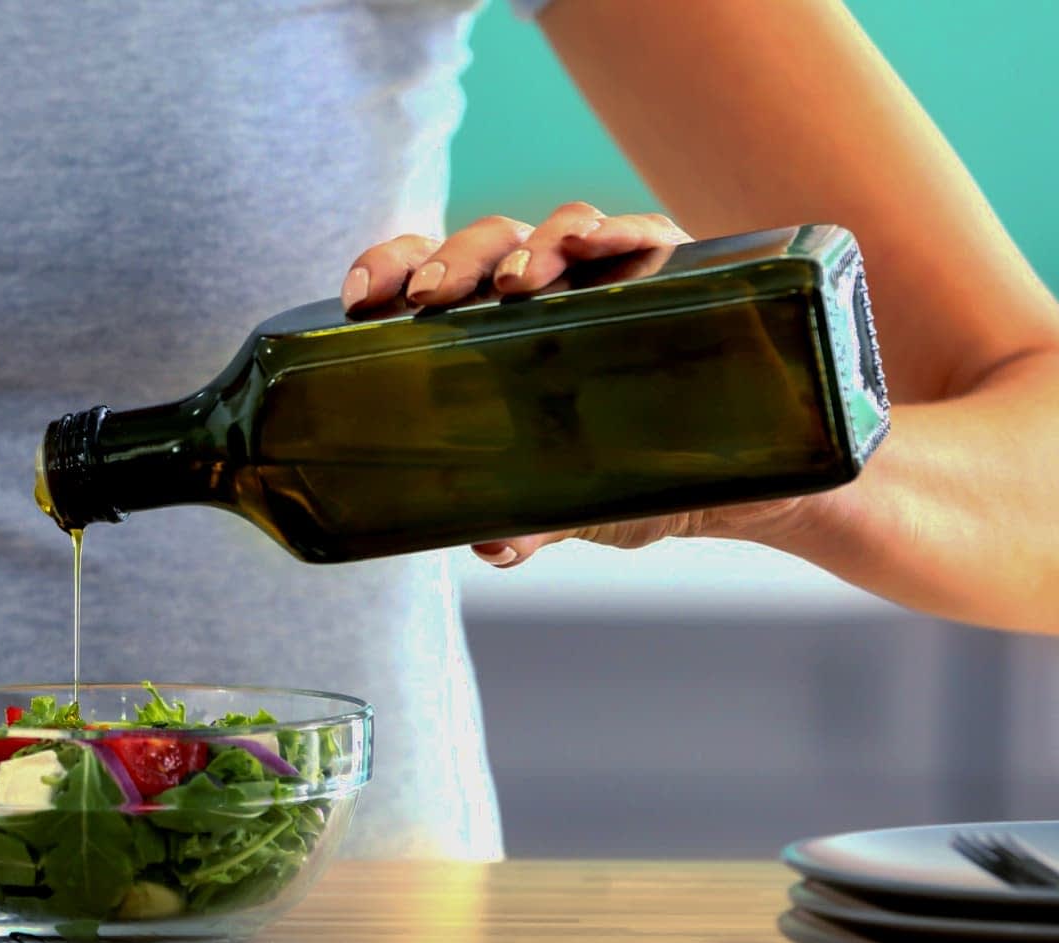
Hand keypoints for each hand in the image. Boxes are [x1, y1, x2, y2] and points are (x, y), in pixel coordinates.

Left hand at [341, 202, 809, 568]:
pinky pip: (648, 235)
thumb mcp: (578, 507)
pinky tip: (596, 241)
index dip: (390, 268)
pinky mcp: (682, 271)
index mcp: (499, 326)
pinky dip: (620, 230)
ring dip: (532, 246)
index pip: (429, 275)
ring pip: (559, 231)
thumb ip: (533, 522)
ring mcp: (614, 274)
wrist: (748, 490)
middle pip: (487, 246)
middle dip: (451, 261)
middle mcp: (550, 289)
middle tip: (427, 297)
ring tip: (515, 282)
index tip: (361, 295)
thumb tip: (489, 545)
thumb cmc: (640, 481)